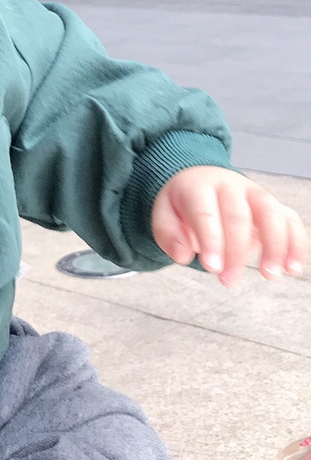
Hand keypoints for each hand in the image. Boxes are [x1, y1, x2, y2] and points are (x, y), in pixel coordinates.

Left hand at [151, 166, 306, 286]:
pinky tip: (293, 268)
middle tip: (229, 282)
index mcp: (199, 186)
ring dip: (275, 245)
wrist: (200, 177)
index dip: (211, 240)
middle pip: (238, 215)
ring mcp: (253, 192)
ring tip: (271, 275)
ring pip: (270, 211)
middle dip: (236, 252)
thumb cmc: (182, 203)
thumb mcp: (163, 213)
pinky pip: (289, 218)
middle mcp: (229, 185)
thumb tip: (184, 255)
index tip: (212, 268)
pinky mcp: (271, 204)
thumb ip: (168, 234)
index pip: (206, 212)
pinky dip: (296, 242)